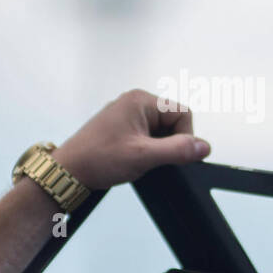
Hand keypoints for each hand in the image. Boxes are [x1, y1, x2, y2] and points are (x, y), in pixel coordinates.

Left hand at [52, 88, 210, 190]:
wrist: (69, 171)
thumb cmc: (97, 158)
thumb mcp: (144, 156)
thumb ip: (177, 150)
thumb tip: (204, 146)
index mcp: (140, 100)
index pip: (182, 113)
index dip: (183, 137)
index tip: (171, 155)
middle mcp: (134, 102)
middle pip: (172, 122)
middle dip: (167, 144)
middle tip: (150, 159)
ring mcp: (127, 115)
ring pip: (160, 132)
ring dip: (156, 149)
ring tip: (137, 160)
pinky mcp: (122, 128)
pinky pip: (147, 137)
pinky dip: (145, 151)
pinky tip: (131, 160)